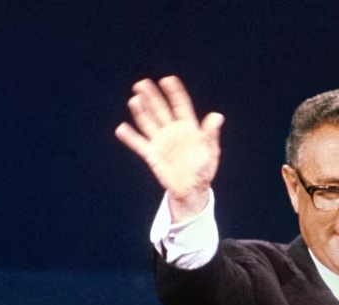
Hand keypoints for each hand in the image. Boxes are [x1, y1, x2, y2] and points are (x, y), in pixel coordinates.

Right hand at [115, 76, 223, 221]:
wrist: (192, 190)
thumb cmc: (204, 169)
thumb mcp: (210, 151)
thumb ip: (210, 134)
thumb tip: (217, 116)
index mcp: (188, 128)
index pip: (180, 105)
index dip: (174, 92)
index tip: (168, 80)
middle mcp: (172, 131)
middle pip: (160, 109)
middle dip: (152, 96)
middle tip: (142, 83)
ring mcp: (161, 142)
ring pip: (148, 122)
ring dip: (141, 111)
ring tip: (134, 99)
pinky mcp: (152, 155)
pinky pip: (139, 144)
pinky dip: (130, 137)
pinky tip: (121, 129)